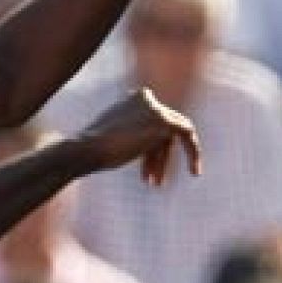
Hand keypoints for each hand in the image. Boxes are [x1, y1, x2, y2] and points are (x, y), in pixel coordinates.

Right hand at [75, 87, 201, 184]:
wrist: (86, 149)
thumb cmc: (92, 150)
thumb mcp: (113, 139)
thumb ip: (132, 136)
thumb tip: (150, 147)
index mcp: (132, 99)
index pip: (151, 123)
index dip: (151, 151)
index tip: (147, 172)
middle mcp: (145, 98)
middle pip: (163, 130)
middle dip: (158, 157)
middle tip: (155, 181)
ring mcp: (155, 108)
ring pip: (173, 136)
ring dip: (164, 161)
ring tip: (157, 184)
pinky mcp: (163, 121)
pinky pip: (187, 134)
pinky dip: (193, 152)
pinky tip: (195, 170)